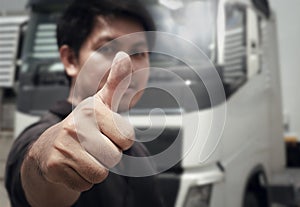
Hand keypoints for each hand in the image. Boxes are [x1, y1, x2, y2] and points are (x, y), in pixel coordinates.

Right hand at [27, 52, 133, 191]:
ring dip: (96, 169)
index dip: (120, 140)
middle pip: (114, 157)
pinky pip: (85, 184)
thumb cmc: (83, 125)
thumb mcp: (101, 102)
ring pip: (100, 173)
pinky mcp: (55, 166)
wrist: (50, 146)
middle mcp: (76, 126)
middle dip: (108, 156)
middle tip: (94, 147)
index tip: (107, 133)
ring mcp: (64, 146)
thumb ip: (116, 82)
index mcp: (92, 110)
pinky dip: (82, 179)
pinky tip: (73, 166)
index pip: (127, 138)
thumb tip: (124, 56)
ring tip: (84, 156)